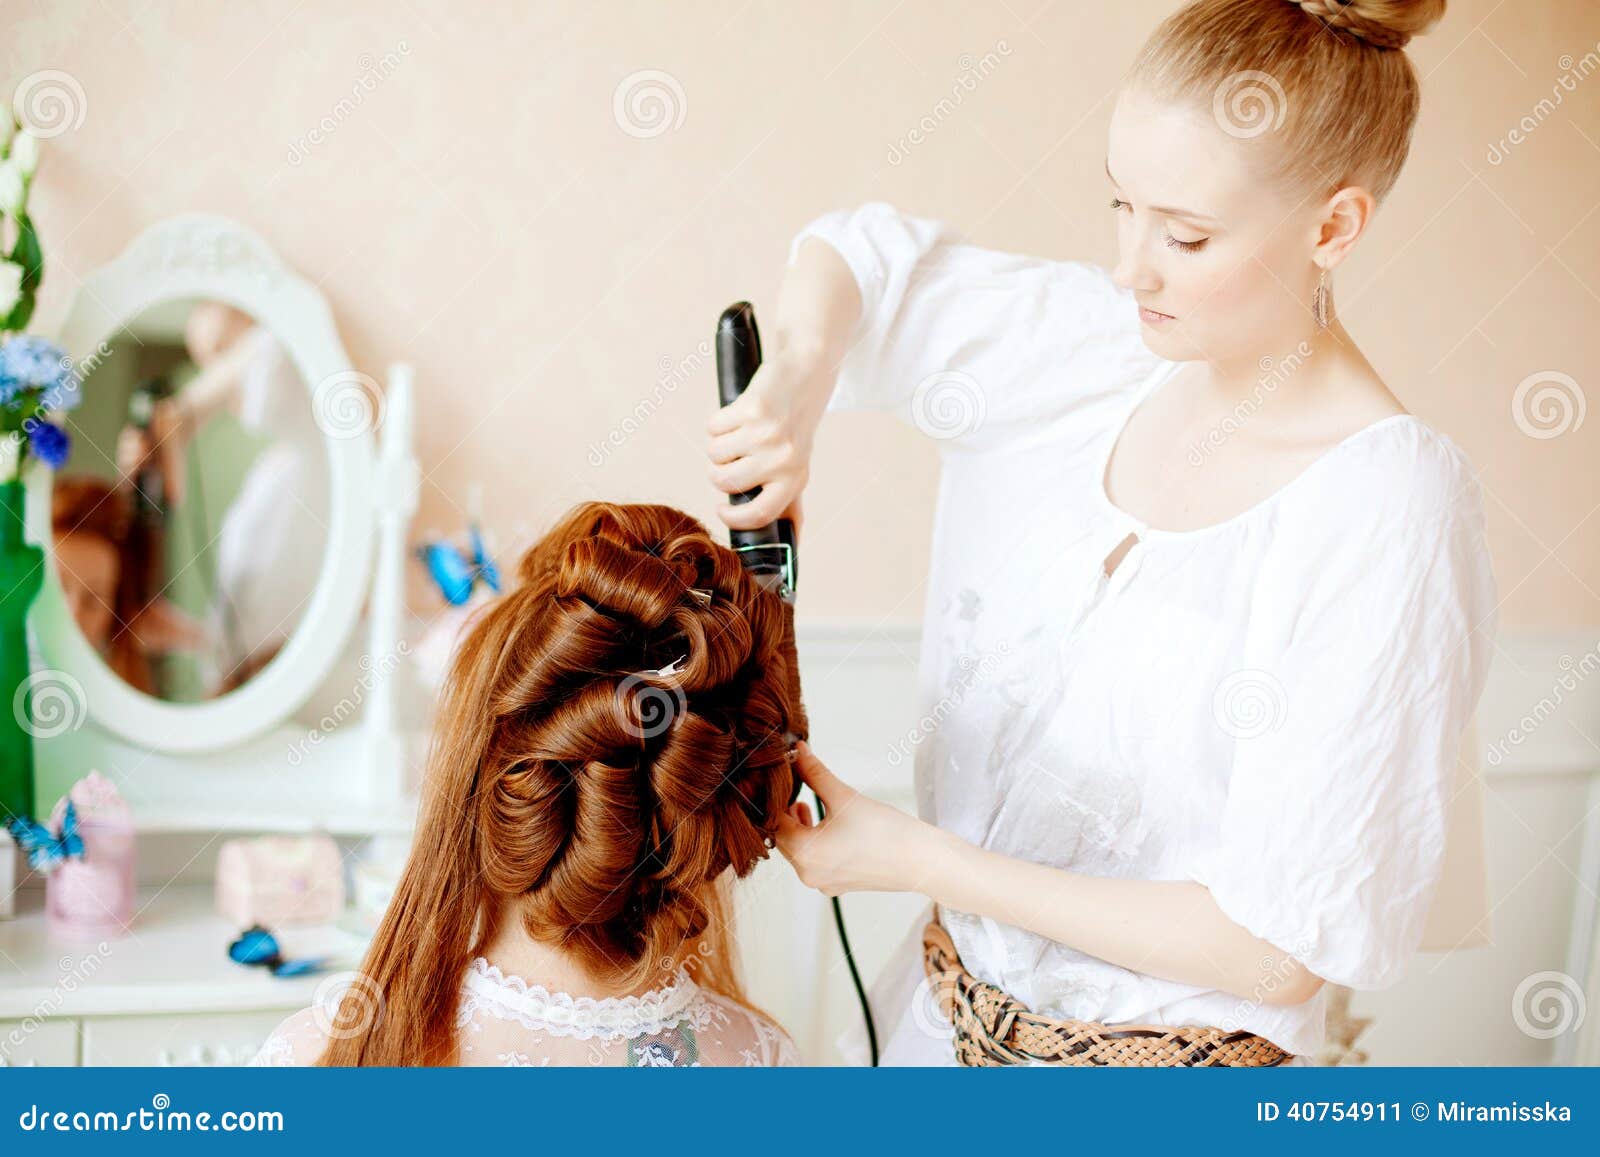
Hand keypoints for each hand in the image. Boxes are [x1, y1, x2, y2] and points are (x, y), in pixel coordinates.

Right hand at [705, 344, 831, 532]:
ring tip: (738, 431)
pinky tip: (738, 414)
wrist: (807, 372)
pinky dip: (718, 421)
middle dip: (718, 471)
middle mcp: (783, 459)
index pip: (759, 514)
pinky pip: (714, 427)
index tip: (721, 510)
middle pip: (725, 482)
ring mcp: (767, 434)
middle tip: (731, 456)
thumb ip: (788, 501)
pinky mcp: (753, 409)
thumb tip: (789, 544)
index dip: (733, 518)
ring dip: (718, 443)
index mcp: (795, 478)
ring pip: (714, 454)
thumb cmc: (796, 425)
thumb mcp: (797, 464)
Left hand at [772, 740, 936, 896]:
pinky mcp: (837, 885)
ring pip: (798, 851)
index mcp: (804, 853)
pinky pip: (814, 862)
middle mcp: (808, 874)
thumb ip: (814, 773)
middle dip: (785, 813)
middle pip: (783, 838)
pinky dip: (813, 843)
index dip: (775, 797)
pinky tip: (825, 825)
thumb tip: (797, 751)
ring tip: (806, 804)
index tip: (781, 779)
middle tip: (792, 788)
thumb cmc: (884, 830)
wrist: (920, 861)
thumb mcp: (843, 796)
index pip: (773, 821)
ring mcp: (823, 883)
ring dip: (799, 828)